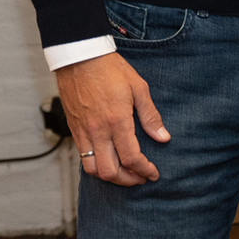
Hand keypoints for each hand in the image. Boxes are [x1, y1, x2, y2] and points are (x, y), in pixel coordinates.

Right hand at [56, 52, 169, 185]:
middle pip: (110, 171)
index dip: (144, 170)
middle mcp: (98, 131)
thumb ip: (150, 116)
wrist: (80, 58)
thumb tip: (163, 137)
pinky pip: (82, 157)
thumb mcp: (139, 88)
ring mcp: (83, 132)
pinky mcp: (74, 130)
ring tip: (125, 174)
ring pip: (93, 169)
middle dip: (128, 180)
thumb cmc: (111, 70)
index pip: (131, 157)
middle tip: (141, 178)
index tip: (153, 174)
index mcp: (117, 121)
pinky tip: (108, 161)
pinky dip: (96, 166)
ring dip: (110, 177)